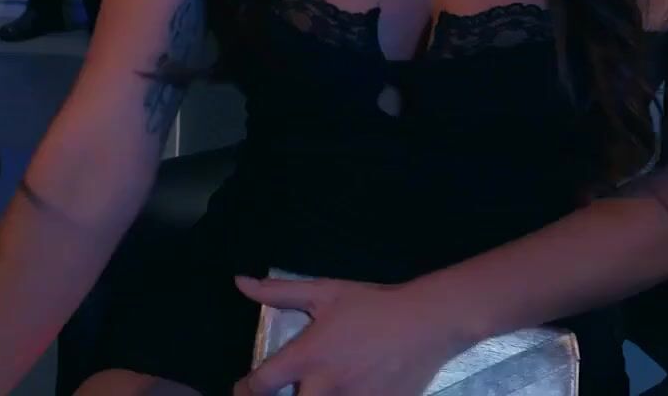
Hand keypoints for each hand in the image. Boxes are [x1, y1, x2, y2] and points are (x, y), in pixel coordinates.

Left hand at [233, 275, 467, 394]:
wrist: (427, 322)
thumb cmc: (371, 305)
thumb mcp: (323, 292)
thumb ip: (278, 292)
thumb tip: (240, 283)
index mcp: (308, 357)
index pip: (263, 383)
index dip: (245, 389)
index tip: (242, 389)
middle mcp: (327, 386)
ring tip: (312, 392)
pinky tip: (348, 392)